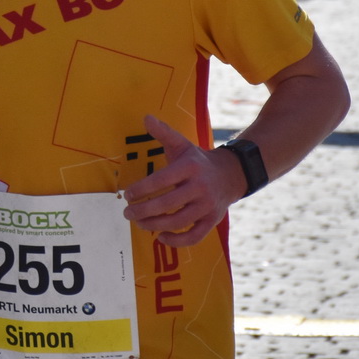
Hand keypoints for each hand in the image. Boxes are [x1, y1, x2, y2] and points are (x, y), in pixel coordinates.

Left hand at [121, 115, 247, 246]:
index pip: (161, 181)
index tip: (127, 195)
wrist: (231, 173)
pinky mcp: (212, 220)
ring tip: (140, 223)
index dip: (141, 190)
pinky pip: (194, 236)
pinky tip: (160, 236)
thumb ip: (163, 133)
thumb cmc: (197, 160)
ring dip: (155, 225)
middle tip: (127, 213)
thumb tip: (146, 117)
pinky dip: (177, 241)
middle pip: (167, 204)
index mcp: (189, 167)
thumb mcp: (182, 144)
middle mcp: (200, 187)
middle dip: (143, 211)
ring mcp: (207, 206)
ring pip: (178, 221)